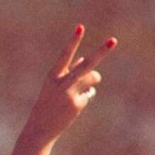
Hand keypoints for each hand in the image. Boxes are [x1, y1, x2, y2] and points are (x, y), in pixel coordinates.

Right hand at [13, 25, 116, 154]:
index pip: (64, 54)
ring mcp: (70, 94)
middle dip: (101, 52)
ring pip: (92, 79)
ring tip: (80, 90)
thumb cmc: (47, 102)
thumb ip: (69, 71)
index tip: (80, 27)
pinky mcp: (78, 104)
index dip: (73, 41)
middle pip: (87, 65)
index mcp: (52, 75)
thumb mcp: (54, 85)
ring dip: (93, 81)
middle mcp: (62, 83)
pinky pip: (90, 93)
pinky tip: (74, 106)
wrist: (40, 127)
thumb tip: (84, 59)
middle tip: (114, 40)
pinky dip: (85, 96)